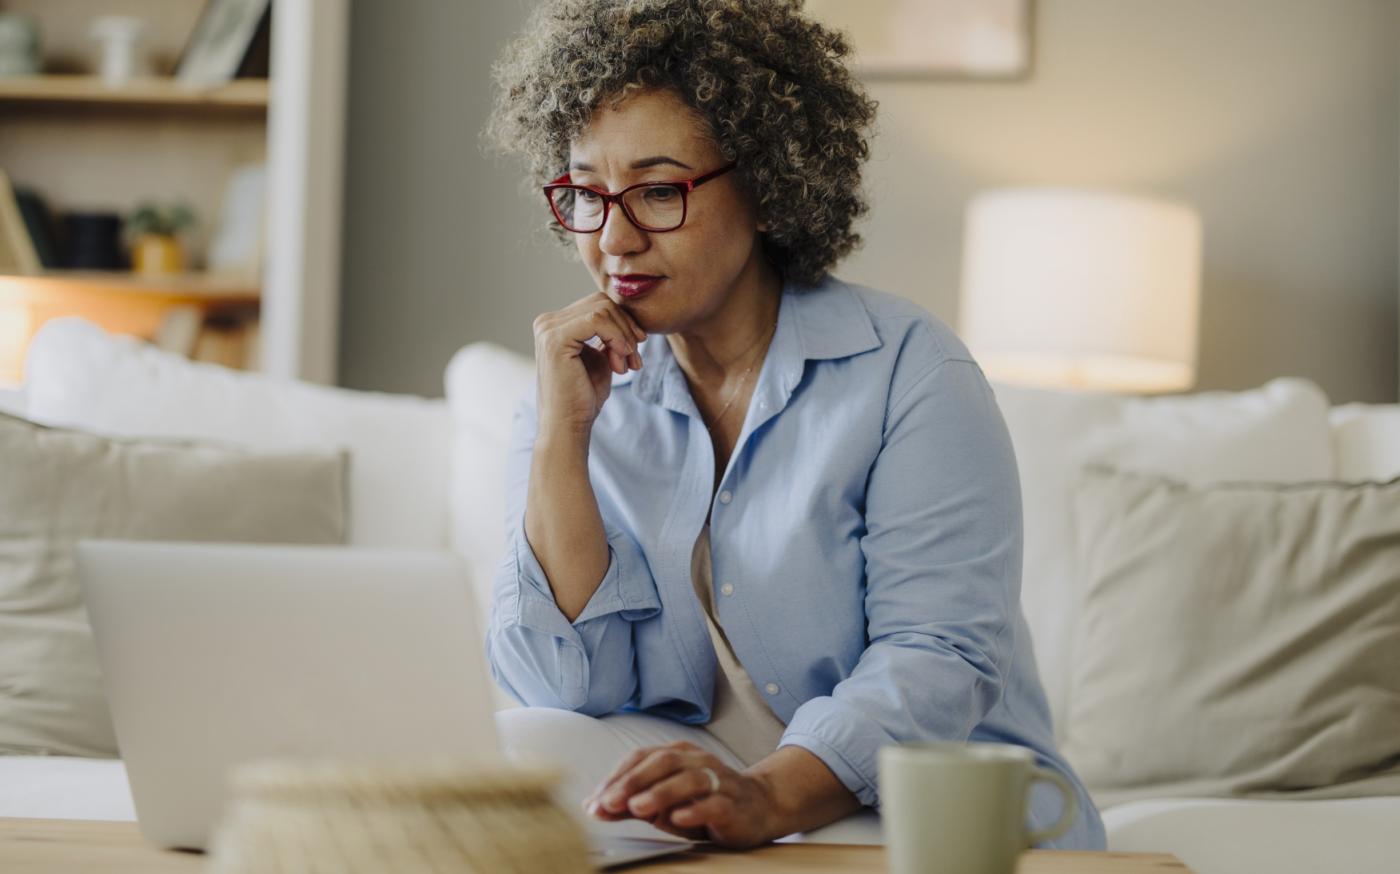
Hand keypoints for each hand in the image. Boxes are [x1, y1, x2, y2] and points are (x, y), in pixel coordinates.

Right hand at [531, 291, 646, 436]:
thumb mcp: (601, 357)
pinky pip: (598, 320)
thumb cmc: (583, 396)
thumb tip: (627, 316)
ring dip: (624, 337)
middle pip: (602, 302)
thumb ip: (608, 335)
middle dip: (627, 328)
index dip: (624, 324)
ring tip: (627, 365)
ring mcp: (548, 328)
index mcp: (555, 324)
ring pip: (603, 309)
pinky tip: (620, 361)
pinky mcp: (555, 338)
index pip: (598, 304)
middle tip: (635, 359)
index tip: (636, 351)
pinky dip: (617, 338)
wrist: (568, 425)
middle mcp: (546, 322)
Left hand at [582, 741, 777, 847]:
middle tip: (609, 801)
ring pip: (690, 780)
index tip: (594, 800)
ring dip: (661, 793)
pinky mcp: (734, 804)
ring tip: (638, 808)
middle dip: (633, 782)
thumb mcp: (664, 803)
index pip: (642, 758)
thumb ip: (632, 803)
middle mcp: (698, 761)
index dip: (617, 777)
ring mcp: (718, 780)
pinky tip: (678, 818)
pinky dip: (695, 809)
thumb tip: (594, 807)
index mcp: (678, 755)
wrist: (758, 805)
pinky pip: (715, 804)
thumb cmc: (703, 801)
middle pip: (663, 762)